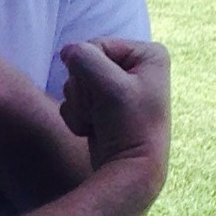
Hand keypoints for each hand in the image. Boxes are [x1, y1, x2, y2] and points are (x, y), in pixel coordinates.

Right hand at [59, 37, 170, 196]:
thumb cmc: (127, 125)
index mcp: (149, 55)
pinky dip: (79, 117)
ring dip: (80, 105)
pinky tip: (94, 130)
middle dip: (84, 89)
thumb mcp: (107, 84)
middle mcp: (137, 68)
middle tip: (102, 110)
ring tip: (99, 121)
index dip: (90, 68)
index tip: (107, 93)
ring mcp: (119, 89)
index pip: (97, 45)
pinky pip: (77, 102)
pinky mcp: (106, 108)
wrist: (131, 170)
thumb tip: (66, 52)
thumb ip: (83, 57)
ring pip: (77, 83)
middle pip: (85, 64)